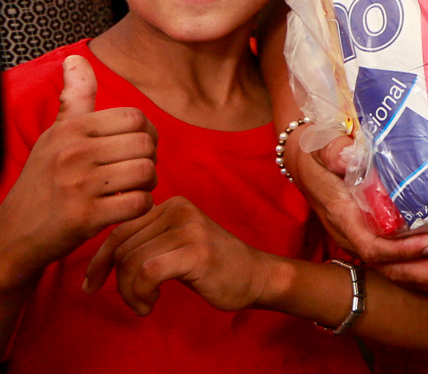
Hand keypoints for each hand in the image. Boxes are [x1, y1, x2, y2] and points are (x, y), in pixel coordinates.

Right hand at [0, 56, 155, 287]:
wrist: (14, 234)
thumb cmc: (43, 181)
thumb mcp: (55, 135)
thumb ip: (74, 98)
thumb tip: (76, 58)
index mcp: (71, 130)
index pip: (135, 118)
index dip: (144, 133)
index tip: (132, 148)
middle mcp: (73, 153)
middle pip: (146, 145)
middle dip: (149, 160)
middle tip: (133, 173)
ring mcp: (79, 186)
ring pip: (147, 172)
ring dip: (147, 185)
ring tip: (130, 189)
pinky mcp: (86, 217)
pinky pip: (140, 203)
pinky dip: (140, 207)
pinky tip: (124, 208)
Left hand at [83, 196, 280, 315]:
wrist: (255, 275)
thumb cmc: (210, 265)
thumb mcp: (174, 244)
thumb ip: (146, 240)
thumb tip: (100, 256)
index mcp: (171, 204)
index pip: (119, 230)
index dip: (99, 261)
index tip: (91, 285)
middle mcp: (179, 210)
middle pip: (122, 247)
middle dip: (118, 282)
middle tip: (133, 300)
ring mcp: (190, 229)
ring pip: (132, 262)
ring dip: (130, 293)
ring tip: (144, 304)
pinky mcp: (196, 251)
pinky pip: (147, 273)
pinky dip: (141, 294)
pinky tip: (151, 304)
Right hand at [288, 129, 427, 293]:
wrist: (308, 162)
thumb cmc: (318, 154)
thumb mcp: (320, 148)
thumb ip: (332, 152)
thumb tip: (343, 157)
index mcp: (345, 218)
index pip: (373, 247)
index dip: (403, 251)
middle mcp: (357, 238)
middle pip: (393, 270)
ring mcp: (369, 242)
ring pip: (402, 273)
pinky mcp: (381, 240)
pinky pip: (406, 265)